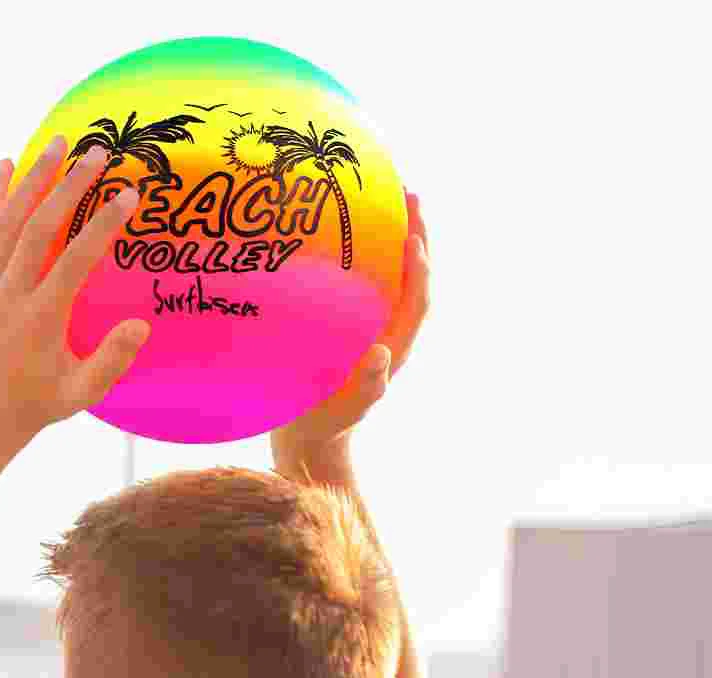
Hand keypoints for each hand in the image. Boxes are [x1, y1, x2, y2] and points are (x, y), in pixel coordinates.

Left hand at [0, 134, 150, 449]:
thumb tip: (141, 326)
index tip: (129, 195)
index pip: (74, 262)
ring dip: (34, 178)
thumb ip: (111, 360)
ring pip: (9, 222)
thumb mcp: (81, 393)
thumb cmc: (38, 403)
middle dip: (68, 186)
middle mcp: (10, 295)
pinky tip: (6, 164)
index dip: (102, 226)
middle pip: (37, 228)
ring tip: (60, 140)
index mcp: (41, 320)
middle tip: (99, 152)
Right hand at [271, 191, 430, 462]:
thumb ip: (365, 388)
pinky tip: (341, 228)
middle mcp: (388, 329)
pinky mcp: (350, 323)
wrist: (310, 436)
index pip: (415, 301)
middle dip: (413, 234)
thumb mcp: (342, 410)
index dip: (417, 271)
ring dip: (392, 234)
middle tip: (407, 192)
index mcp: (393, 346)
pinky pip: (365, 280)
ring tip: (386, 195)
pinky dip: (363, 251)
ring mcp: (370, 324)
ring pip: (390, 273)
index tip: (412, 238)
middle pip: (411, 276)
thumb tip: (382, 356)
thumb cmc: (324, 424)